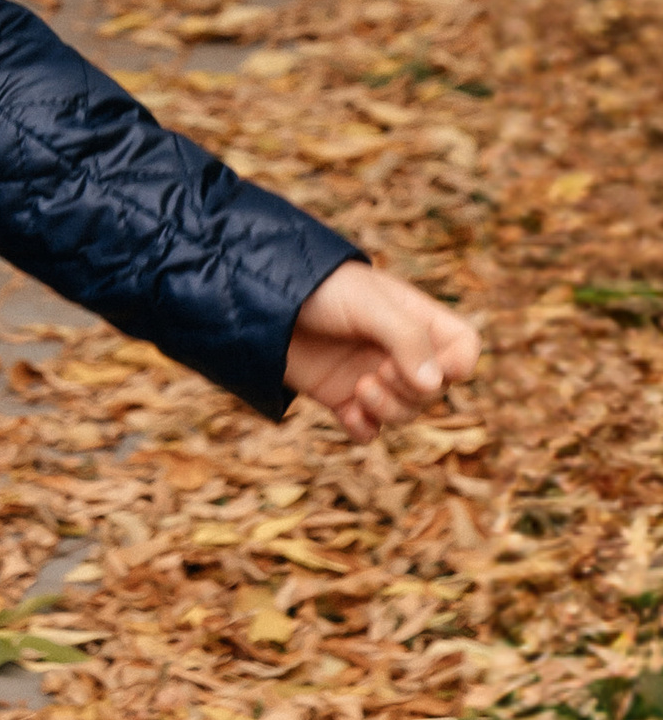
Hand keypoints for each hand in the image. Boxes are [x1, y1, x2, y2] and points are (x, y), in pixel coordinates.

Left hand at [285, 259, 479, 439]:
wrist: (256, 298)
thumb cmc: (317, 288)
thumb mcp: (367, 303)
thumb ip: (405, 338)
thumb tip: (435, 385)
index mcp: (414, 318)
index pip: (463, 348)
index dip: (458, 365)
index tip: (435, 367)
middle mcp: (398, 350)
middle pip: (435, 391)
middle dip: (412, 391)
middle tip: (378, 370)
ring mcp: (371, 375)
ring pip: (405, 414)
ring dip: (389, 411)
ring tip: (359, 389)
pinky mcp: (341, 397)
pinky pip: (368, 431)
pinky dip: (363, 429)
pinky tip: (346, 413)